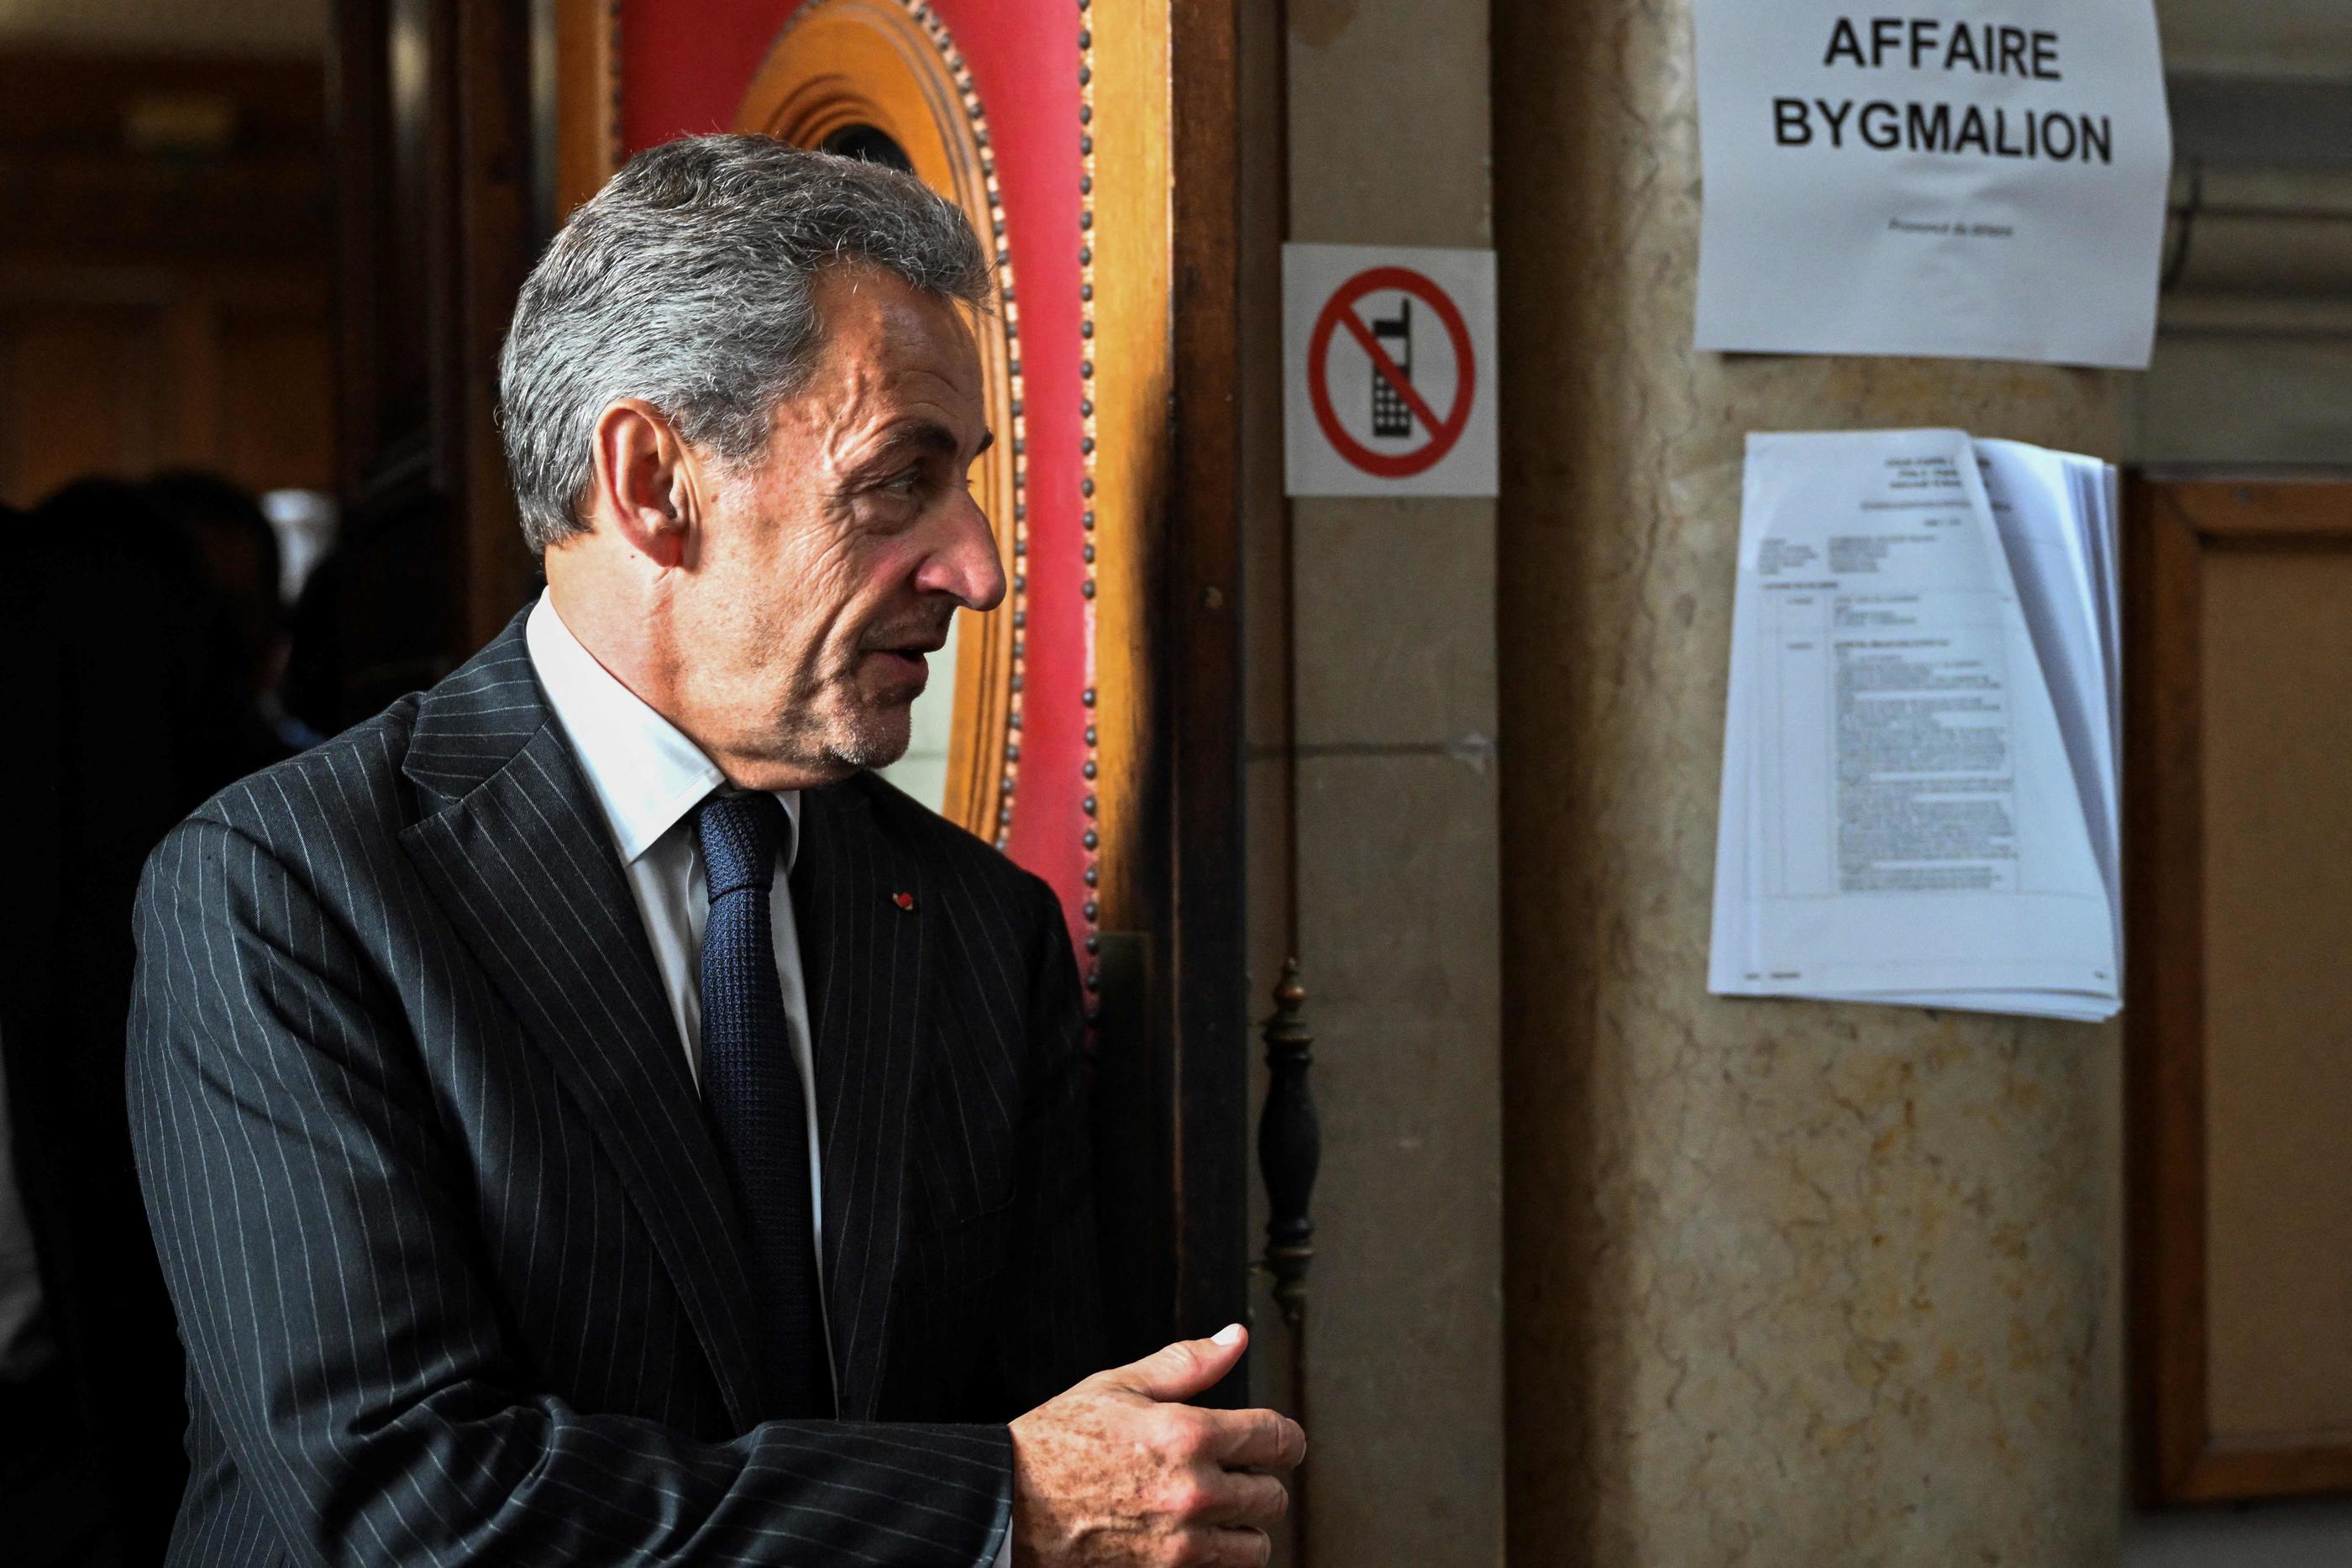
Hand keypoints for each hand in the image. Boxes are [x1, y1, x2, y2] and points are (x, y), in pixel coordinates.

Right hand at [1008, 1323, 1305, 1566]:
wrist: (1006, 1503)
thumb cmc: (1057, 1442)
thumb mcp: (1119, 1385)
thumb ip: (1187, 1364)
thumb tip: (1233, 1339)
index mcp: (1188, 1435)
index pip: (1277, 1439)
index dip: (1285, 1438)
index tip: (1278, 1441)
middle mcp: (1193, 1492)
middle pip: (1273, 1496)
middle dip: (1259, 1480)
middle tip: (1233, 1471)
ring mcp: (1180, 1542)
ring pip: (1256, 1545)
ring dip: (1245, 1526)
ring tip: (1218, 1508)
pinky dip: (1219, 1555)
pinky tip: (1195, 1534)